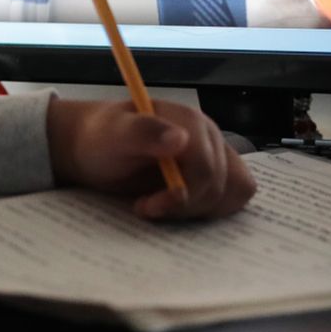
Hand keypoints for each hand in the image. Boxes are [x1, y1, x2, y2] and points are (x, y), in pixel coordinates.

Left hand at [46, 96, 255, 220]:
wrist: (95, 147)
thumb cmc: (103, 138)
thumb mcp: (113, 135)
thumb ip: (143, 132)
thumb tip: (180, 139)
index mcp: (190, 122)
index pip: (206, 167)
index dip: (181, 192)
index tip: (147, 205)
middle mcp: (210, 138)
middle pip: (218, 185)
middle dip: (183, 205)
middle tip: (146, 206)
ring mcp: (216, 156)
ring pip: (233, 193)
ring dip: (198, 210)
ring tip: (162, 206)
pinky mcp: (216, 174)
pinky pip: (235, 196)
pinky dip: (212, 209)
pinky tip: (181, 209)